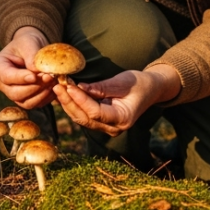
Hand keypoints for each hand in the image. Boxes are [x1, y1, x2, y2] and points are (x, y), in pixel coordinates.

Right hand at [0, 27, 59, 109]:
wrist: (31, 48)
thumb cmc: (27, 43)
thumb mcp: (28, 43)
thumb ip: (31, 56)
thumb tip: (37, 72)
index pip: (7, 77)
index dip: (21, 78)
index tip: (34, 76)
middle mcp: (2, 83)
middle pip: (15, 93)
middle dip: (34, 87)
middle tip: (49, 77)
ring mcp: (13, 93)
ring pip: (26, 102)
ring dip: (42, 94)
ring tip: (54, 81)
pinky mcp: (25, 99)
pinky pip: (36, 104)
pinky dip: (47, 98)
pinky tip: (55, 86)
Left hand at [54, 66, 181, 135]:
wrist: (151, 89)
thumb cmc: (140, 83)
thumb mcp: (124, 82)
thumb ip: (102, 87)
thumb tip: (80, 87)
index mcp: (123, 119)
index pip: (95, 112)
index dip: (80, 100)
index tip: (69, 86)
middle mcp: (114, 128)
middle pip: (85, 118)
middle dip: (69, 102)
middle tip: (57, 86)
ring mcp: (107, 127)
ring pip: (82, 119)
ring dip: (69, 104)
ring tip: (58, 88)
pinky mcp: (102, 123)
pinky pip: (84, 116)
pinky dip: (74, 104)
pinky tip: (65, 93)